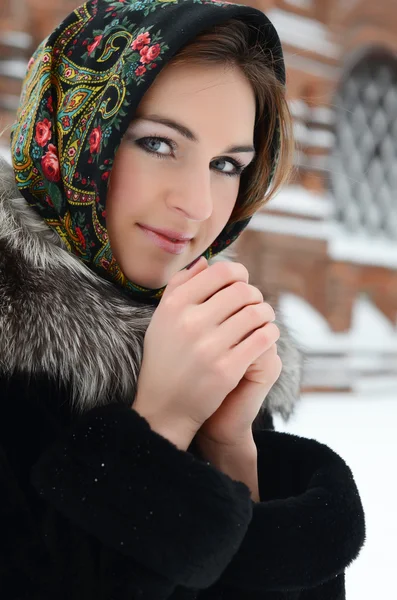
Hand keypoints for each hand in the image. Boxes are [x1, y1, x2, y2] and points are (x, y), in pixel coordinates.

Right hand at [133, 258, 276, 449]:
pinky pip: (263, 338)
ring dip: (267, 314)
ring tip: (264, 319)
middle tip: (256, 304)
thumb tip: (206, 261)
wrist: (164, 407)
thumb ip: (180, 286)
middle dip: (255, 295)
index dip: (239, 274)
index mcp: (174, 305)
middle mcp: (190, 322)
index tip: (243, 283)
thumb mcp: (162, 319)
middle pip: (242, 291)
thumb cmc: (165, 358)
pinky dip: (270, 334)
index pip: (220, 272)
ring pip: (257, 313)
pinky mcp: (227, 369)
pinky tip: (266, 336)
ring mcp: (209, 347)